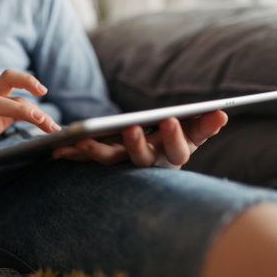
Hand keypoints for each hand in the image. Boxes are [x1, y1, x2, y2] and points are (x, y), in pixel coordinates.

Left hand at [52, 110, 227, 168]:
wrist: (153, 153)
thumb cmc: (175, 138)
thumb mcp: (193, 132)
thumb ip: (204, 124)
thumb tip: (220, 113)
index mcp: (171, 156)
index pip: (177, 150)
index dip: (175, 137)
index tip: (171, 121)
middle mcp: (146, 163)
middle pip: (140, 158)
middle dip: (135, 144)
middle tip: (130, 130)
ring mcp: (123, 163)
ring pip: (108, 159)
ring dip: (93, 150)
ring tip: (79, 140)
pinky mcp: (102, 159)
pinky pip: (86, 157)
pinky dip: (72, 153)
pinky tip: (56, 148)